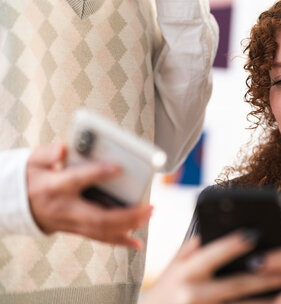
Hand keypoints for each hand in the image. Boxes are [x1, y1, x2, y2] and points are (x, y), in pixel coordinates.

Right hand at [26, 143, 152, 247]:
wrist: (17, 204)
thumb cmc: (33, 177)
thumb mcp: (33, 160)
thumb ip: (48, 154)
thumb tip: (64, 149)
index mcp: (54, 187)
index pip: (76, 180)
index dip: (97, 174)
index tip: (119, 167)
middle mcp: (65, 209)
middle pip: (97, 217)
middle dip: (126, 214)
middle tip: (149, 205)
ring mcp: (71, 223)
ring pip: (102, 230)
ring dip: (129, 225)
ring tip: (150, 214)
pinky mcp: (78, 230)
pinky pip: (100, 238)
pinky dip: (120, 241)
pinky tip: (137, 243)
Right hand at [141, 231, 280, 303]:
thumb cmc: (167, 289)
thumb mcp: (174, 266)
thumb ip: (196, 247)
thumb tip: (225, 227)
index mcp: (183, 271)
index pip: (211, 254)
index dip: (232, 244)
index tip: (256, 233)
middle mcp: (191, 292)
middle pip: (234, 284)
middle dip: (265, 277)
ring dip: (268, 300)